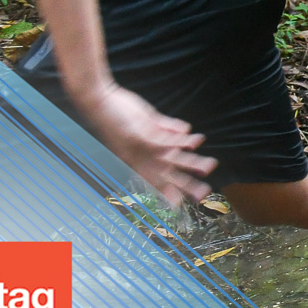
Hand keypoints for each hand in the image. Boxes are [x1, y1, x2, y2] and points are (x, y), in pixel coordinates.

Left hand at [76, 82, 216, 204]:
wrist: (96, 102)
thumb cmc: (118, 113)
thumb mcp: (143, 123)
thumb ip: (166, 127)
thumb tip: (187, 129)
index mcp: (136, 158)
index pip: (154, 179)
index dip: (168, 192)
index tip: (180, 205)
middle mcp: (138, 156)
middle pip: (166, 174)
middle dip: (186, 184)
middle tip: (203, 193)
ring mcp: (139, 145)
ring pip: (170, 158)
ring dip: (191, 163)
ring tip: (210, 166)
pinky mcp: (141, 132)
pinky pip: (164, 140)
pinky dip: (181, 141)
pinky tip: (197, 141)